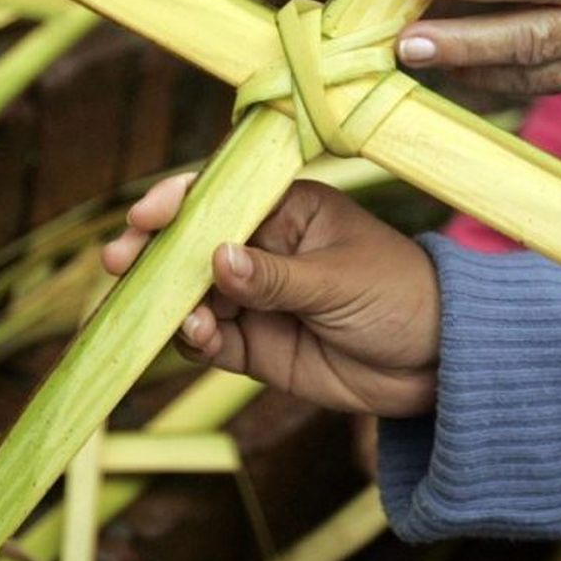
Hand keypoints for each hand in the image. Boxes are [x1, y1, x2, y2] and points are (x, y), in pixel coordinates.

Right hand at [102, 176, 440, 417]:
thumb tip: (217, 258)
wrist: (440, 365)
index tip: (144, 216)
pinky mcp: (256, 344)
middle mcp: (263, 249)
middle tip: (120, 262)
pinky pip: (211, 337)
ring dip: (172, 301)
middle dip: (154, 252)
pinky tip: (197, 336)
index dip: (177, 202)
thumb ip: (275, 277)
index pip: (222, 195)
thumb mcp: (340, 281)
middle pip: (192, 244)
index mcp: (287, 210)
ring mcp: (256, 297)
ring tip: (179, 315)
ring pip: (193, 294)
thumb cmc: (402, 297)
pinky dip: (196, 337)